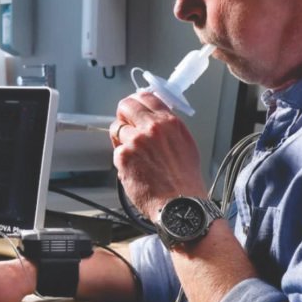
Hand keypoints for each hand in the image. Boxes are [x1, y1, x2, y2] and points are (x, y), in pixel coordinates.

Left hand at [110, 92, 205, 220]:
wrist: (180, 204)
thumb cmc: (185, 180)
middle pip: (126, 106)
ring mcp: (136, 141)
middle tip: (124, 122)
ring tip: (132, 153)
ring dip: (120, 137)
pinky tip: (134, 168)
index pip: (147, 97)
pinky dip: (121, 158)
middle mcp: (152, 128)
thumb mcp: (185, 144)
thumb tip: (154, 116)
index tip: (134, 105)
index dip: (136, 100)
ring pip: (117, 128)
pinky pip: (116, 150)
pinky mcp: (123, 156)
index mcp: (169, 123)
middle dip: (123, 113)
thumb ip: (168, 127)